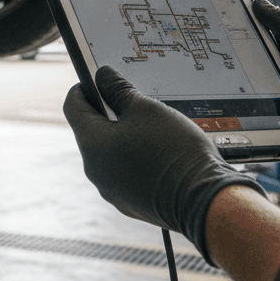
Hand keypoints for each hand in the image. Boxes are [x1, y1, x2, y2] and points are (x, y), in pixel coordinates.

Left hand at [64, 66, 264, 262]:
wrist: (206, 203)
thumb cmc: (175, 152)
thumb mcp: (146, 109)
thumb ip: (119, 89)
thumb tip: (103, 76)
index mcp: (92, 144)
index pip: (73, 107)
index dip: (83, 89)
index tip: (96, 81)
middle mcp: (95, 170)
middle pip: (90, 131)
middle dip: (107, 114)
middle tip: (130, 104)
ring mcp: (112, 190)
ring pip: (108, 154)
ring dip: (122, 138)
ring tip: (150, 130)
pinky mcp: (130, 203)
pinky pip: (123, 174)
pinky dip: (133, 160)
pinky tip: (157, 154)